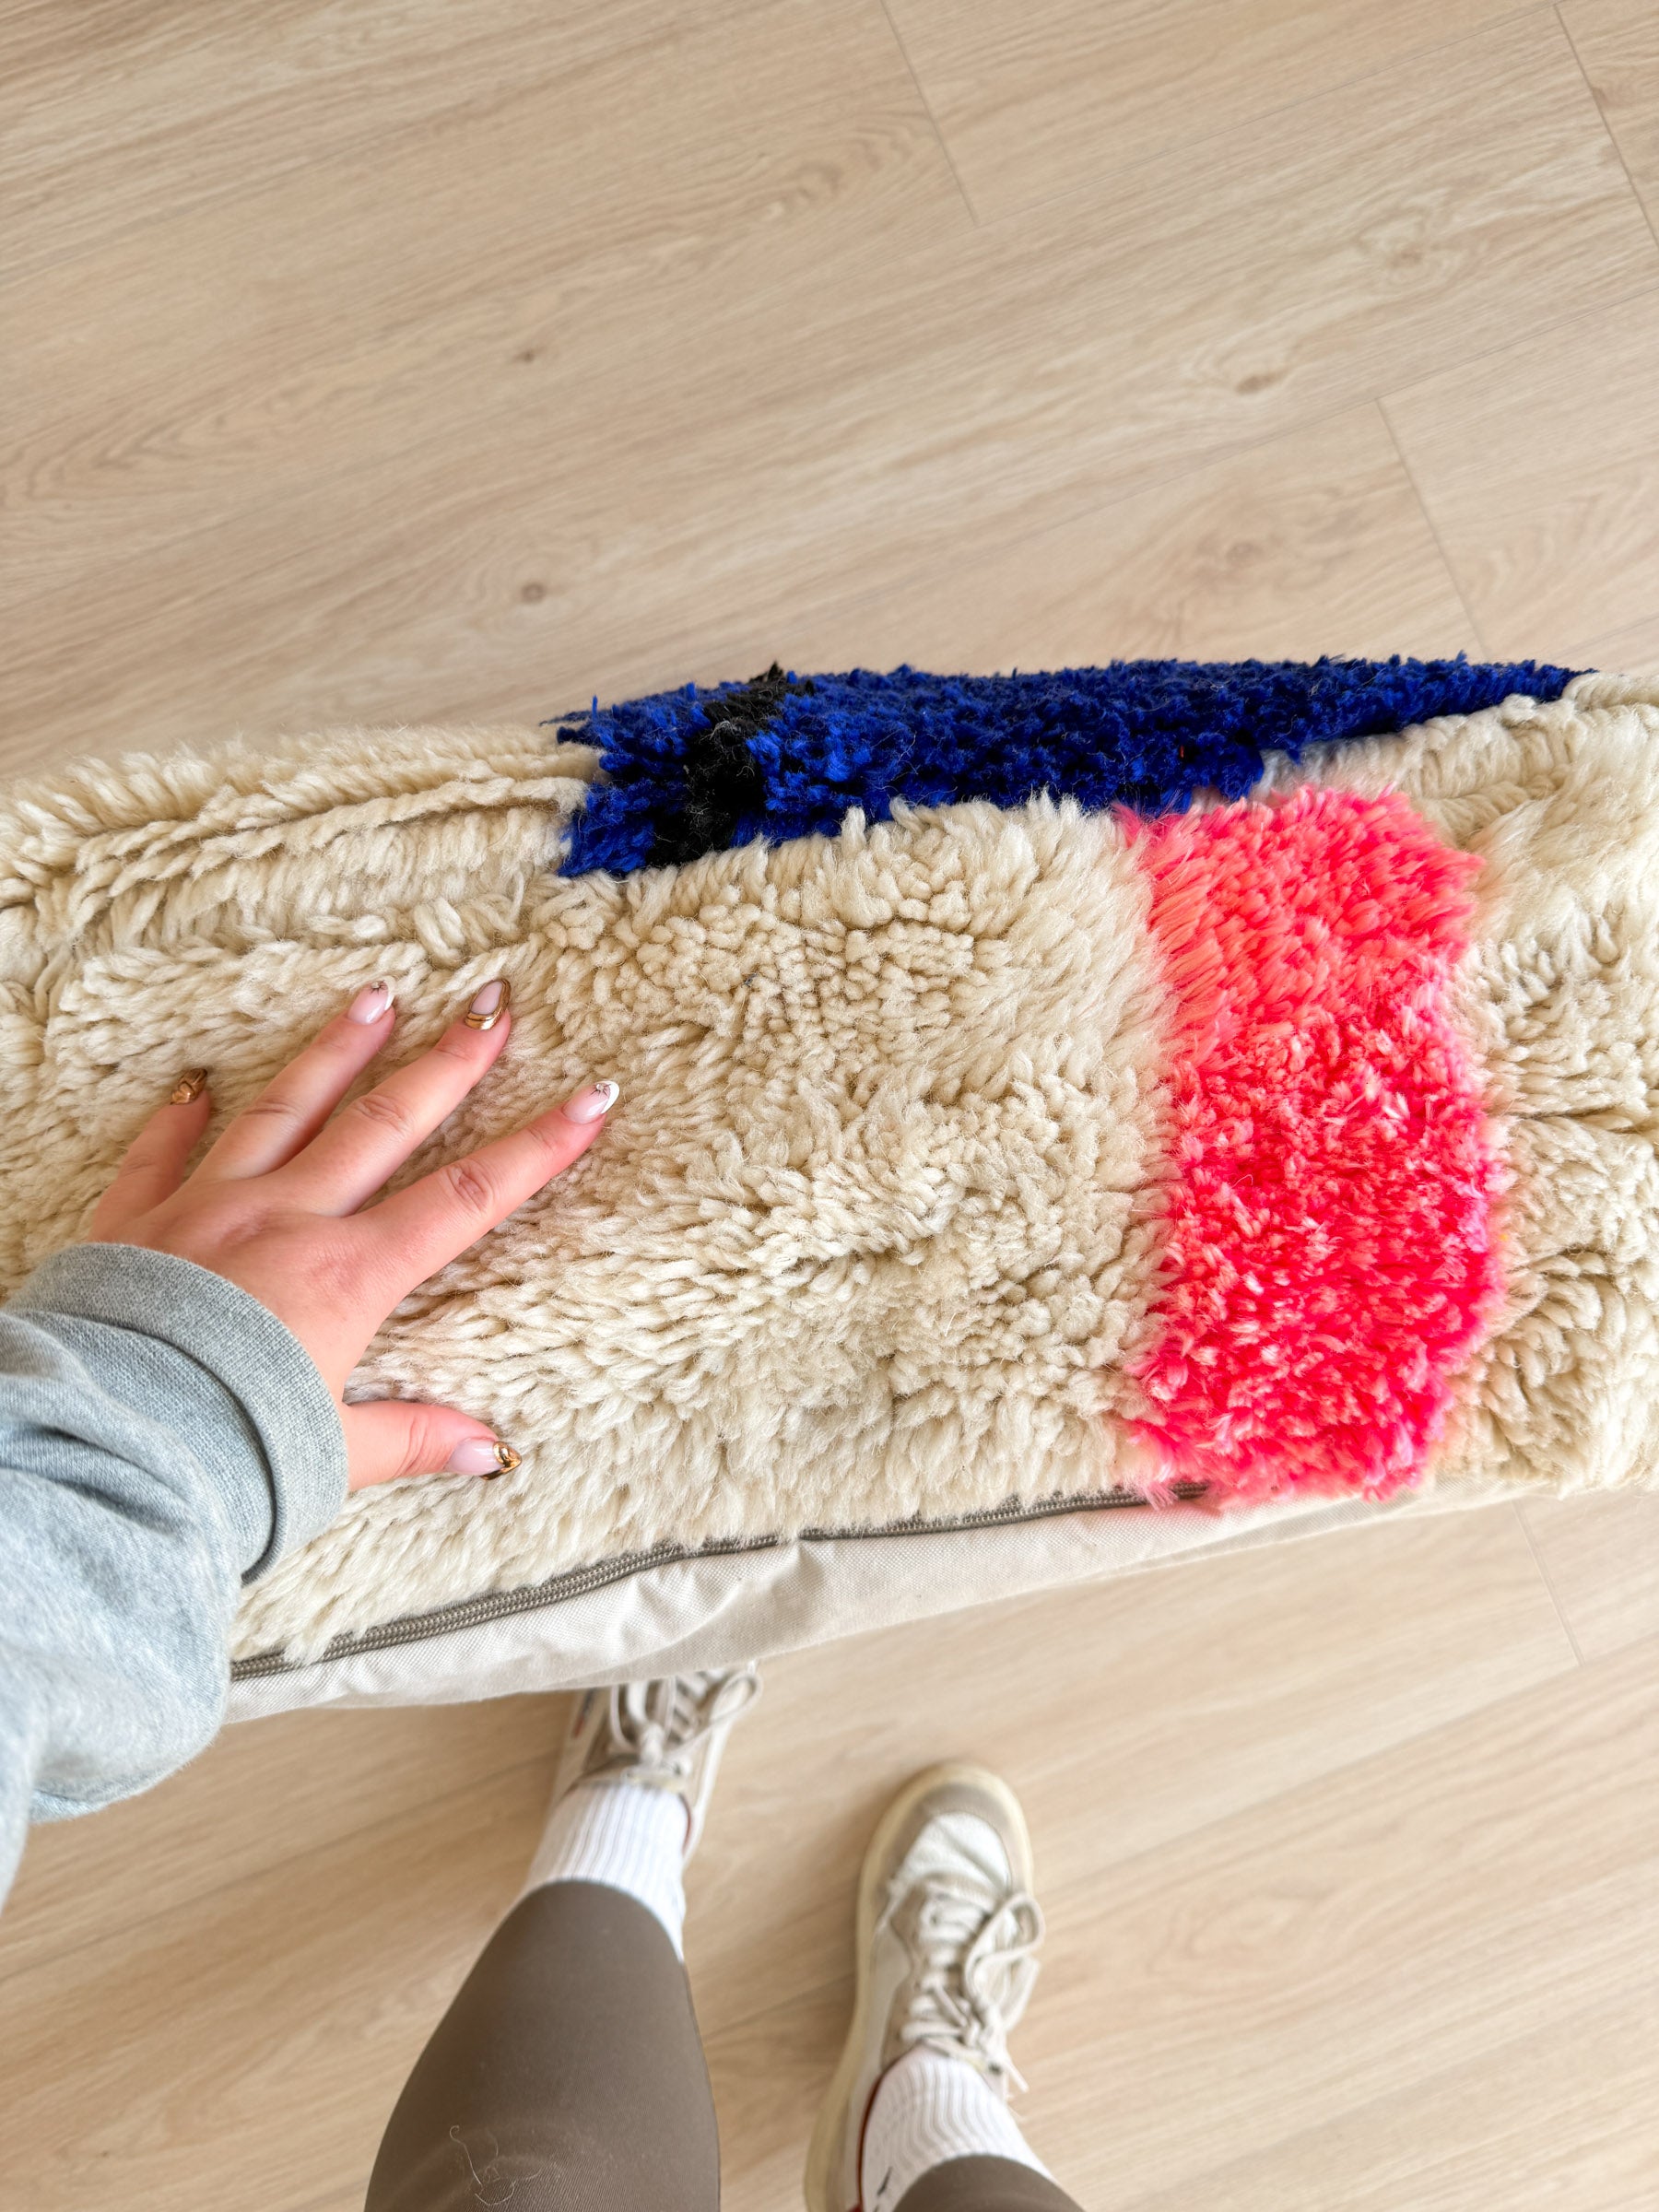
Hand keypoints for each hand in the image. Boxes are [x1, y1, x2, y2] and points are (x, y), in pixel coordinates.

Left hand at [84, 978, 616, 1489]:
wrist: (104, 1445)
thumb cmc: (221, 1453)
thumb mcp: (331, 1455)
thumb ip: (410, 1439)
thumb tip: (488, 1454)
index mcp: (348, 1275)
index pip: (465, 1198)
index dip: (536, 1149)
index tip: (588, 1099)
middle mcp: (286, 1220)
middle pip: (385, 1124)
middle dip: (449, 1062)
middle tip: (491, 1005)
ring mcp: (208, 1208)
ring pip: (286, 1110)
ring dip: (337, 1051)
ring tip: (376, 997)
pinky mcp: (135, 1221)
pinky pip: (162, 1152)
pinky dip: (179, 1117)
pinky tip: (193, 1083)